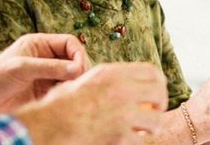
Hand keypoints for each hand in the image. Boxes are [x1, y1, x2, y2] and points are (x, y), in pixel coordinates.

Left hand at [0, 33, 89, 112]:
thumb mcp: (22, 67)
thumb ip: (50, 67)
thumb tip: (77, 69)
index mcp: (39, 44)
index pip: (69, 43)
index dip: (78, 54)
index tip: (80, 70)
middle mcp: (45, 58)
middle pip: (73, 60)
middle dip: (79, 70)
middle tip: (80, 83)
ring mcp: (45, 76)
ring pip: (70, 76)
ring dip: (74, 84)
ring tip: (72, 92)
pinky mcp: (43, 93)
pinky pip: (62, 91)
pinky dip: (67, 95)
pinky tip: (63, 100)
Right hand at [17, 62, 167, 144]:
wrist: (50, 126)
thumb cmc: (62, 105)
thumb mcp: (85, 81)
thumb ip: (108, 79)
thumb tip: (128, 82)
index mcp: (113, 73)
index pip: (152, 71)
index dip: (159, 82)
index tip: (156, 92)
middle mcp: (122, 90)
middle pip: (160, 93)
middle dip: (160, 105)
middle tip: (155, 112)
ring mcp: (123, 114)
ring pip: (156, 120)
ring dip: (152, 127)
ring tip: (145, 130)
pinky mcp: (120, 136)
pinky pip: (139, 140)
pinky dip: (133, 141)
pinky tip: (125, 140)